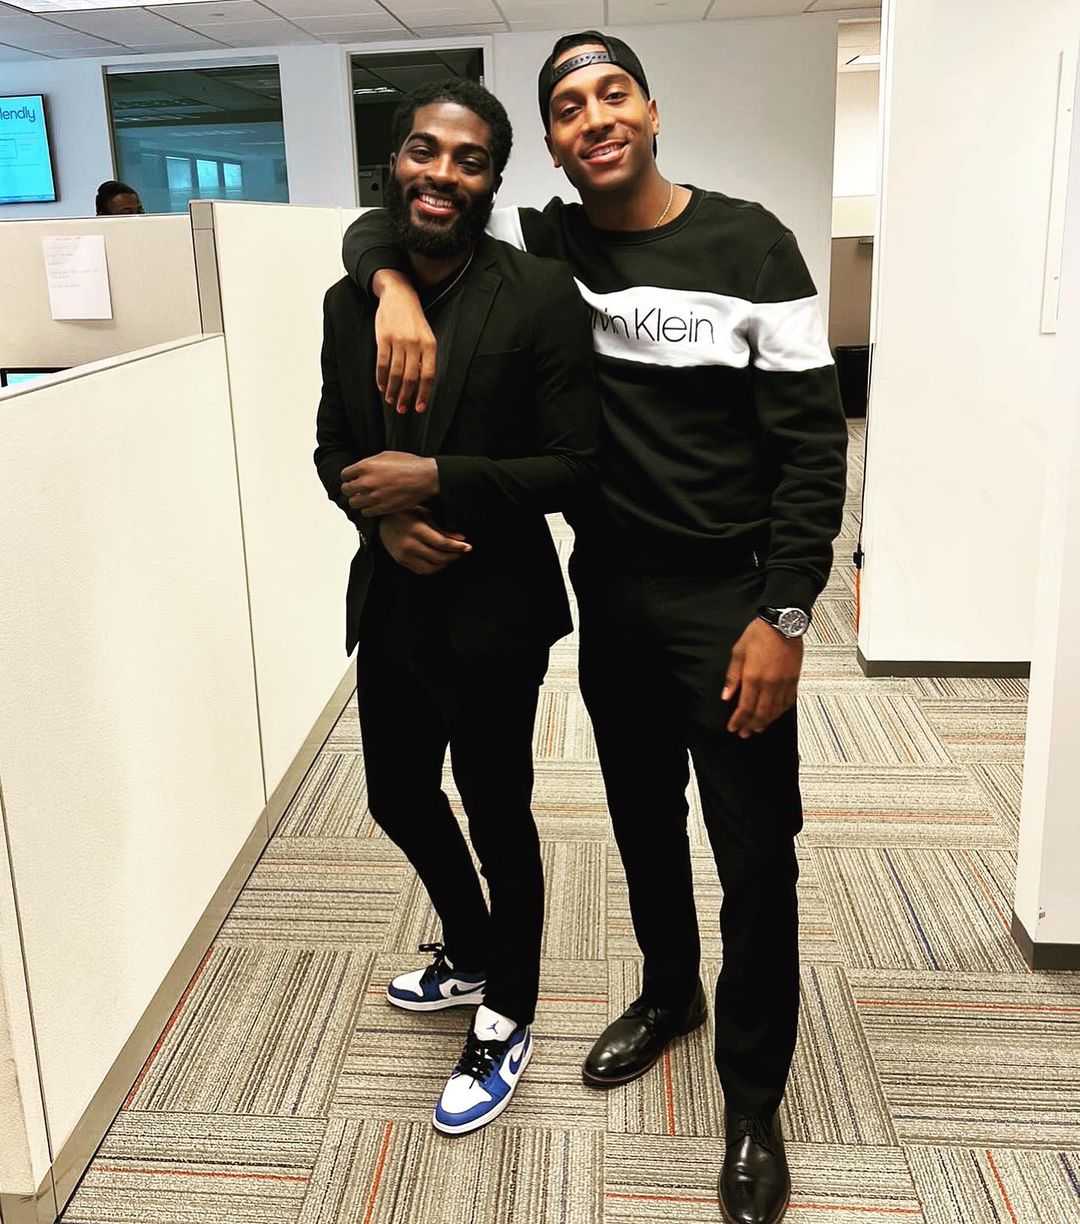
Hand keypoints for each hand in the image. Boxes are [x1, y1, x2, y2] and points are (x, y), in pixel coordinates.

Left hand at [341, 451, 437, 516]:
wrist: (425, 478)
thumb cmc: (410, 465)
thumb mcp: (386, 455)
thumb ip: (370, 463)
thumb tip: (361, 470)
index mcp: (366, 466)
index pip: (344, 475)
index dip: (349, 477)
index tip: (352, 479)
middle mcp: (367, 482)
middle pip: (346, 490)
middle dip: (351, 489)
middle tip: (357, 489)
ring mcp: (374, 497)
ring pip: (354, 503)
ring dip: (358, 500)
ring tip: (365, 498)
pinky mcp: (382, 508)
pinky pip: (366, 512)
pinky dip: (367, 509)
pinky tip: (373, 504)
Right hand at [373, 271, 436, 414]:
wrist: (399, 295)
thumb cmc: (414, 320)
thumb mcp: (426, 336)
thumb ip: (424, 357)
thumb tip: (420, 383)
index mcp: (430, 345)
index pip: (428, 375)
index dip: (423, 394)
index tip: (419, 408)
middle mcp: (415, 344)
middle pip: (411, 377)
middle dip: (405, 396)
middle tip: (401, 409)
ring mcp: (398, 341)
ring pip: (395, 372)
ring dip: (392, 390)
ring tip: (390, 400)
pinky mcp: (383, 338)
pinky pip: (382, 363)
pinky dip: (381, 377)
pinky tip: (381, 386)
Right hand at [378, 509, 470, 574]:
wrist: (381, 522)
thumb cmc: (405, 513)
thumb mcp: (424, 514)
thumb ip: (442, 528)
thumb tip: (461, 539)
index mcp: (416, 530)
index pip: (442, 543)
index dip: (457, 547)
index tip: (468, 547)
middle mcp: (409, 545)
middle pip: (439, 557)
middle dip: (454, 556)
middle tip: (462, 550)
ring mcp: (404, 555)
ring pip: (432, 568)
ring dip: (445, 564)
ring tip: (452, 556)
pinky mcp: (401, 561)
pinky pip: (422, 570)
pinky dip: (434, 567)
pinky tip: (440, 560)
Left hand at [722, 618, 802, 737]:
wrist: (783, 623)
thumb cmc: (759, 634)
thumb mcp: (738, 653)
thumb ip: (732, 677)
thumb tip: (726, 696)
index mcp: (753, 677)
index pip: (745, 707)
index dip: (738, 721)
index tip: (733, 728)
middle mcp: (770, 684)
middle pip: (761, 713)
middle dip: (751, 726)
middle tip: (745, 734)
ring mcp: (784, 683)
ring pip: (775, 710)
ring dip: (766, 721)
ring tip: (758, 728)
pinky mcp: (794, 679)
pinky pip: (788, 702)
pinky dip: (780, 711)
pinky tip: (775, 714)